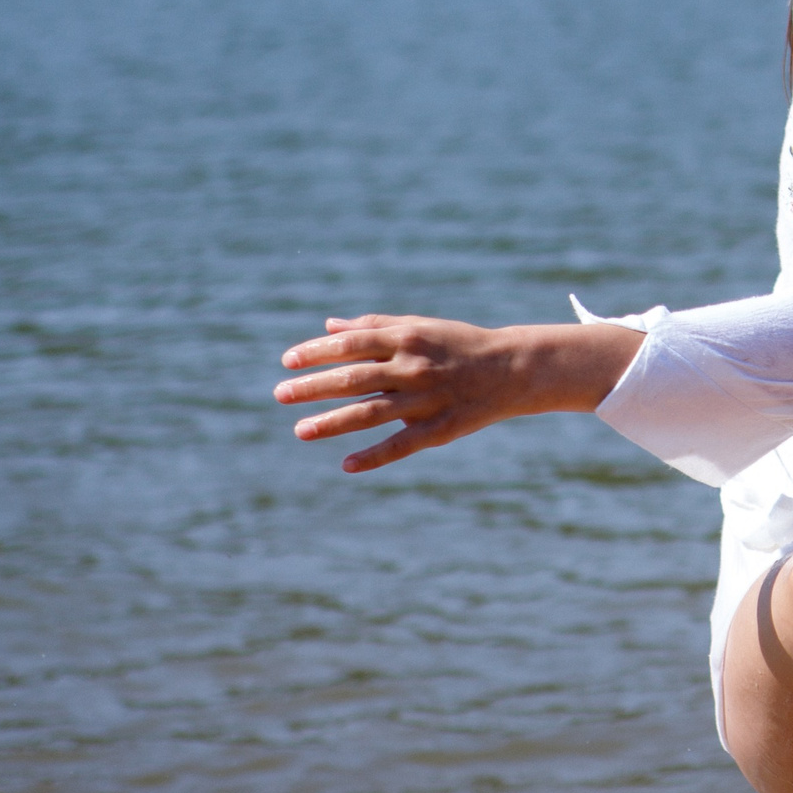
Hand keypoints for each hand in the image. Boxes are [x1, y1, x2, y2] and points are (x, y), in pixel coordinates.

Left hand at [275, 316, 642, 472]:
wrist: (512, 368)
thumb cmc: (457, 344)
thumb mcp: (417, 327)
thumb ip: (373, 327)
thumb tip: (328, 327)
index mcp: (407, 339)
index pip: (353, 344)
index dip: (318, 352)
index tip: (287, 360)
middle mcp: (413, 368)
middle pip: (354, 378)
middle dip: (314, 386)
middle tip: (281, 394)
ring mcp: (426, 400)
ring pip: (371, 413)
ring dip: (333, 423)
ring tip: (300, 430)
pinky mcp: (440, 429)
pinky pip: (402, 445)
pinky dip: (374, 456)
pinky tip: (346, 465)